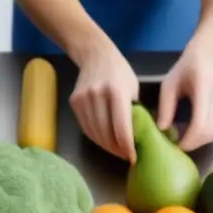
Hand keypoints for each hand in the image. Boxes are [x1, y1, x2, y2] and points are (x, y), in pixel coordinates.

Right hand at [70, 41, 139, 162]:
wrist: (95, 55)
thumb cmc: (120, 72)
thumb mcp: (133, 89)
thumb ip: (134, 112)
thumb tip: (137, 139)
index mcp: (117, 92)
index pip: (121, 129)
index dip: (127, 147)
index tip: (133, 157)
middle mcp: (97, 95)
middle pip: (106, 134)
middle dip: (117, 149)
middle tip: (126, 156)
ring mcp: (83, 99)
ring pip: (95, 134)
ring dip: (106, 146)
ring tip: (117, 150)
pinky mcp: (74, 102)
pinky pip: (86, 128)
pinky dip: (96, 138)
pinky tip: (105, 140)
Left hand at [157, 43, 212, 151]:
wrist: (205, 55)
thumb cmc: (184, 70)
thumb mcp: (168, 85)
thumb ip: (166, 107)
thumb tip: (162, 130)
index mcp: (202, 83)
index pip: (201, 120)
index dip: (191, 138)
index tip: (179, 145)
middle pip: (212, 127)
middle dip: (197, 141)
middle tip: (183, 146)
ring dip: (206, 140)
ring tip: (191, 141)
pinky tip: (201, 135)